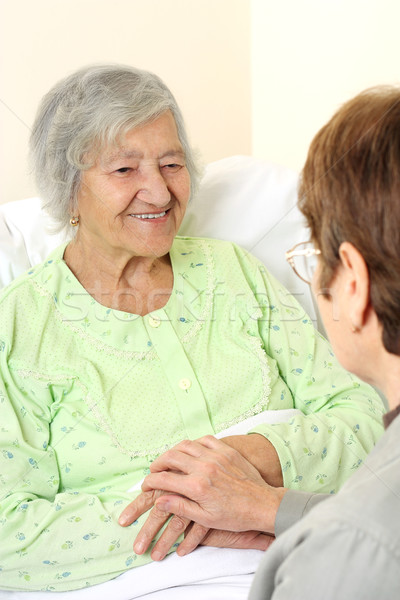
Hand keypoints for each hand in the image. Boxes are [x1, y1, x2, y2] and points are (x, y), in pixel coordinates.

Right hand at [119, 435, 286, 557]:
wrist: (262, 504)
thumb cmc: (234, 516)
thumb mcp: (205, 518)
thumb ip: (180, 507)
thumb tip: (158, 500)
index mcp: (197, 487)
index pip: (164, 479)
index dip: (150, 481)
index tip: (146, 485)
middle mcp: (204, 468)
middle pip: (171, 457)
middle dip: (158, 464)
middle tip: (154, 470)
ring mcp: (216, 456)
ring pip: (186, 445)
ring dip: (173, 451)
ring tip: (169, 459)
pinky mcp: (226, 450)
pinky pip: (205, 439)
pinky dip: (194, 443)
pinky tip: (191, 450)